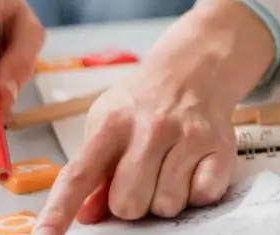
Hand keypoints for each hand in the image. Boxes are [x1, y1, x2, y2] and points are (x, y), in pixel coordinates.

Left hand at [33, 0, 274, 233]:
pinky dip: (197, 190)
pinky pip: (201, 197)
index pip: (79, 175)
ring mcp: (188, 136)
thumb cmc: (146, 101)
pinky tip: (194, 164)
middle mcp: (150, 127)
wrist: (197, 66)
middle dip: (132, 202)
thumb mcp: (109, 121)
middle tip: (142, 175)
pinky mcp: (220, 147)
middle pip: (128, 203)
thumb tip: (86, 214)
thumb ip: (95, 169)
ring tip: (170, 166)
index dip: (59, 211)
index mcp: (112, 123)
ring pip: (165, 206)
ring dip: (166, 196)